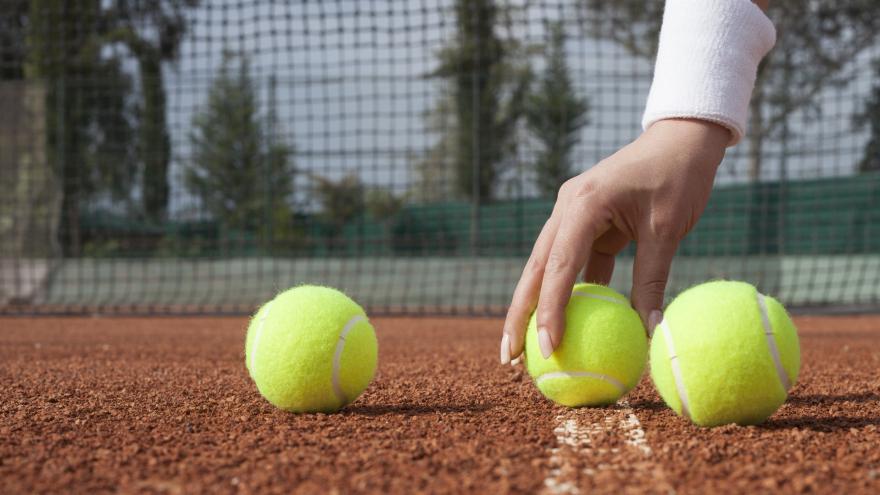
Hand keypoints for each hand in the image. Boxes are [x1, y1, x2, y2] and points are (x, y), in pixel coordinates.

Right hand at [500, 119, 728, 363]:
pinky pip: (571, 264)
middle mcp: (566, 208)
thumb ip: (652, 279)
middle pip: (535, 270)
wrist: (680, 137)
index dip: (550, 312)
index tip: (547, 349)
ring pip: (546, 268)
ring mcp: (570, 214)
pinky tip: (564, 326)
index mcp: (583, 204)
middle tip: (510, 358)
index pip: (559, 267)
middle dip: (519, 316)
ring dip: (536, 307)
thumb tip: (649, 333)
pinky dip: (567, 294)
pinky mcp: (583, 222)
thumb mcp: (668, 229)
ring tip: (526, 349)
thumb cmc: (679, 177)